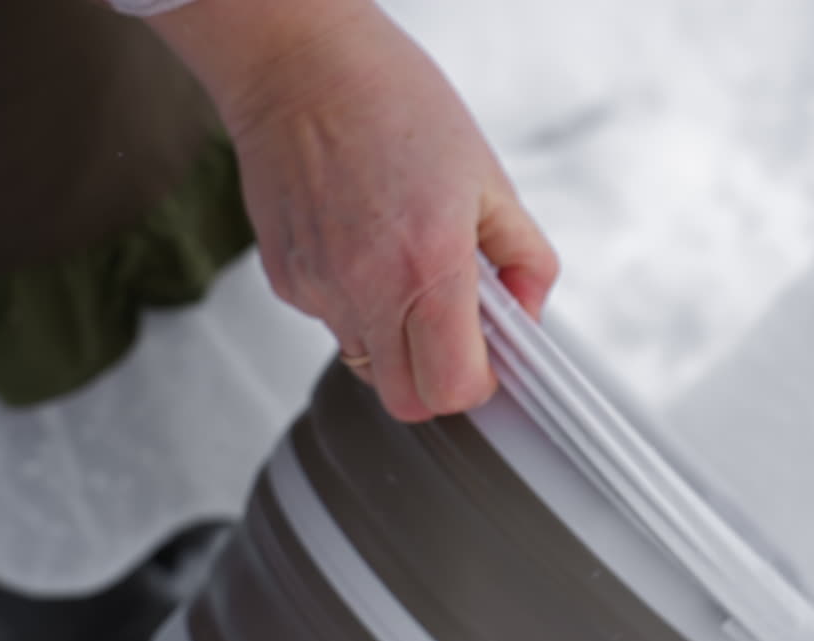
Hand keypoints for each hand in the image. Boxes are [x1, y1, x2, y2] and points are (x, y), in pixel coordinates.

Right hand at [148, 0, 557, 421]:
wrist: (301, 67)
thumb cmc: (393, 104)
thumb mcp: (489, 178)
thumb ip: (524, 259)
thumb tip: (527, 313)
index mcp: (428, 264)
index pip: (454, 389)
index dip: (479, 383)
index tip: (488, 356)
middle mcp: (366, 287)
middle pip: (406, 400)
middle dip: (438, 378)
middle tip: (454, 327)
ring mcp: (319, 289)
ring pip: (367, 364)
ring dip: (397, 341)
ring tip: (406, 270)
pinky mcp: (286, 281)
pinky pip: (332, 323)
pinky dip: (357, 305)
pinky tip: (364, 246)